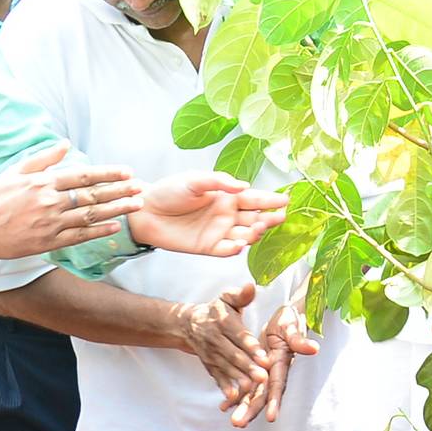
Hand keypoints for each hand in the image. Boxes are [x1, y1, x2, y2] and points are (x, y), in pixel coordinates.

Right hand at [0, 140, 142, 261]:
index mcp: (43, 183)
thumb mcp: (15, 172)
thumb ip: (42, 159)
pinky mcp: (50, 242)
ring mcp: (51, 223)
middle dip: (119, 190)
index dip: (107, 174)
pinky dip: (99, 231)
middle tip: (140, 187)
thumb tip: (65, 145)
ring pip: (91, 216)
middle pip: (92, 196)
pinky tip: (116, 226)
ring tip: (135, 205)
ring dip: (116, 210)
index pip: (83, 176)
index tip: (126, 171)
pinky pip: (80, 236)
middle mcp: (50, 202)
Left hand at [133, 172, 286, 256]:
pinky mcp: (208, 247)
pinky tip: (240, 244)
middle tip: (280, 216)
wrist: (145, 211)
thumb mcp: (194, 179)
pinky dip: (235, 249)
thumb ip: (219, 182)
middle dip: (269, 218)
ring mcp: (219, 232)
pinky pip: (227, 251)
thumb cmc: (169, 191)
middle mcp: (227, 215)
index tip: (286, 199)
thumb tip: (244, 186)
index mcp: (227, 197)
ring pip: (245, 236)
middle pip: (255, 218)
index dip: (270, 199)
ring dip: (255, 233)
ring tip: (259, 227)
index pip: (254, 199)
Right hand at [178, 283, 268, 411]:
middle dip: (248, 366)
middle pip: (234, 355)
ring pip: (227, 368)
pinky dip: (225, 387)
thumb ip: (240, 295)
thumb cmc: (216, 310)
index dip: (250, 346)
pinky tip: (234, 397)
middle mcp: (215, 339)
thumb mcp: (226, 299)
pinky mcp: (209, 366)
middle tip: (263, 376)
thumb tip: (251, 286)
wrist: (188, 325)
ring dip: (240, 378)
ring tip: (253, 388)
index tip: (264, 356)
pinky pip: (217, 377)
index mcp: (223, 322)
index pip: (238, 335)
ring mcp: (211, 354)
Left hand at [235, 299, 320, 425]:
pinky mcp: (257, 370)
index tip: (271, 417)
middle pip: (263, 395)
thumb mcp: (293, 327)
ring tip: (234, 422)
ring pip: (254, 394)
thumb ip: (299, 340)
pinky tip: (224, 407)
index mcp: (282, 362)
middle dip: (252, 410)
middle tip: (238, 423)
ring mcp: (266, 373)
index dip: (275, 400)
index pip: (278, 384)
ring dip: (244, 408)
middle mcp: (274, 372)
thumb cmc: (290, 320)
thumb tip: (314, 349)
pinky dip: (236, 396)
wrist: (287, 317)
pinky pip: (246, 387)